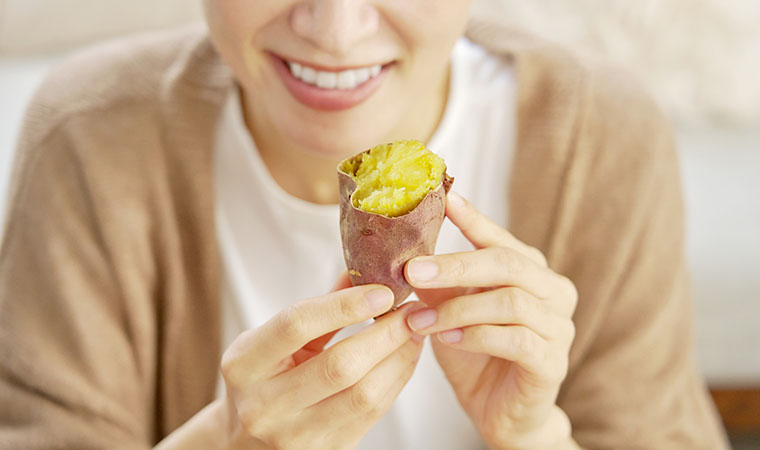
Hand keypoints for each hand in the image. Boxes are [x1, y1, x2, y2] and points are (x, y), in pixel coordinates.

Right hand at [219, 273, 424, 449]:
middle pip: (339, 365)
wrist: (248, 442)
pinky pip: (374, 413)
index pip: (295, 325)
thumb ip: (318, 307)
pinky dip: (397, 379)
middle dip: (385, 333)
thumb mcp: (275, 340)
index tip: (383, 291)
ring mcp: (294, 436)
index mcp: (243, 365)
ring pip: (364, 394)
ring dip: (399, 357)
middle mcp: (264, 405)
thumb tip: (364, 266)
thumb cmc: (265, 377)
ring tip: (416, 329)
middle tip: (413, 309)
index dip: (344, 305)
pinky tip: (407, 356)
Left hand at [404, 192, 578, 448]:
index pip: (501, 238)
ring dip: (458, 309)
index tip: (445, 199)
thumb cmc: (476, 354)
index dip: (473, 218)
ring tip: (421, 320)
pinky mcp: (552, 363)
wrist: (500, 412)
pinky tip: (447, 340)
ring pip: (510, 302)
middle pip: (508, 264)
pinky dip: (475, 337)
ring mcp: (558, 327)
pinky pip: (516, 340)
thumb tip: (403, 252)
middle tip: (413, 269)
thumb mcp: (451, 310)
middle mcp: (553, 291)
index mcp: (531, 271)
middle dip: (456, 264)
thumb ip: (437, 282)